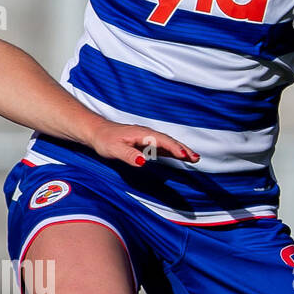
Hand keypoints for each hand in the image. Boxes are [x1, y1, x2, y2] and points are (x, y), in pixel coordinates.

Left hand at [84, 122, 198, 167]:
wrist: (98, 132)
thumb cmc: (105, 140)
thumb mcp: (114, 149)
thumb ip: (128, 155)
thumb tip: (143, 161)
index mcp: (142, 134)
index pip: (162, 140)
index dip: (174, 148)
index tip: (184, 156)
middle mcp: (147, 134)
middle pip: (169, 141)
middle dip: (183, 149)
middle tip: (196, 158)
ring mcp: (147, 138)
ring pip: (167, 144)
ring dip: (181, 150)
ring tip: (194, 158)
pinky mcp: (145, 143)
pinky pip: (162, 147)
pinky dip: (172, 151)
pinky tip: (179, 156)